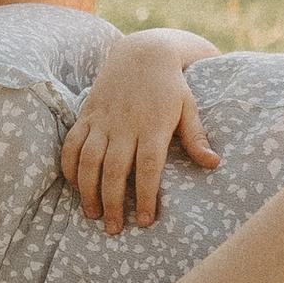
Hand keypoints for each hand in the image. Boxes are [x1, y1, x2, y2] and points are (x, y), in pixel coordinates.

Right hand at [60, 31, 221, 232]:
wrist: (142, 53)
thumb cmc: (171, 85)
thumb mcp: (189, 107)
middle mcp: (124, 125)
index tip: (146, 222)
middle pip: (115, 170)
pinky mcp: (87, 115)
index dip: (146, 197)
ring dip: (88, 190)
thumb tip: (213, 164)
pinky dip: (70, 167)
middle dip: (113, 203)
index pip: (148, 169)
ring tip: (92, 214)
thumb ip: (196, 137)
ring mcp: (102, 120)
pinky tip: (75, 186)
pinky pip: (72, 144)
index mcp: (152, 126)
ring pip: (88, 160)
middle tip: (114, 229)